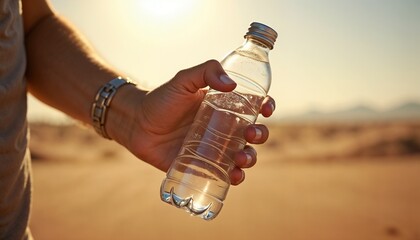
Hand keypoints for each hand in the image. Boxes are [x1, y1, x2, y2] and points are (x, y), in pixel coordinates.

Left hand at [110, 60, 274, 184]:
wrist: (137, 124)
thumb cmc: (160, 100)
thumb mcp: (183, 80)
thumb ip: (206, 72)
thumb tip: (232, 84)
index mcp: (223, 106)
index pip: (252, 106)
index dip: (266, 106)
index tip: (266, 108)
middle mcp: (223, 127)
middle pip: (252, 133)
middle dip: (259, 135)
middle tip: (250, 134)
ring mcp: (214, 148)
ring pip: (242, 155)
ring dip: (250, 158)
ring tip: (241, 159)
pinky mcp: (203, 166)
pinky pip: (224, 173)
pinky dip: (234, 177)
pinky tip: (234, 176)